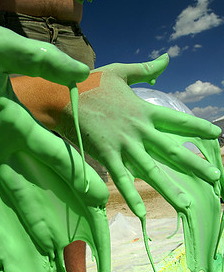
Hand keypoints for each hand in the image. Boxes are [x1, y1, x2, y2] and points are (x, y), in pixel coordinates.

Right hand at [57, 54, 221, 217]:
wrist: (63, 95)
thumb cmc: (91, 83)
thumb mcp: (121, 71)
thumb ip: (145, 70)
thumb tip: (167, 59)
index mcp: (144, 110)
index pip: (177, 121)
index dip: (197, 128)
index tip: (216, 135)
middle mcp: (139, 130)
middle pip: (172, 150)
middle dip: (195, 164)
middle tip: (215, 176)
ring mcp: (123, 145)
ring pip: (151, 170)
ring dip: (169, 188)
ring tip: (187, 204)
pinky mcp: (106, 156)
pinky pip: (121, 179)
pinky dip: (132, 196)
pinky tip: (142, 212)